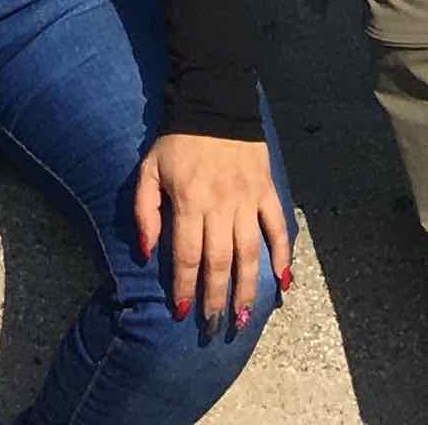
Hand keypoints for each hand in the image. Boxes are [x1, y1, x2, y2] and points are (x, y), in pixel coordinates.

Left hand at [134, 130, 290, 332]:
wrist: (214, 100)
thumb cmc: (177, 141)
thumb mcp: (149, 170)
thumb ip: (144, 212)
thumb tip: (147, 253)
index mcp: (190, 201)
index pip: (188, 256)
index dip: (185, 287)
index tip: (182, 313)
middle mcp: (221, 205)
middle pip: (219, 261)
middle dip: (216, 298)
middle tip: (213, 326)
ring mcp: (247, 198)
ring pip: (249, 252)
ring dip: (247, 288)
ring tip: (243, 317)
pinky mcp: (267, 189)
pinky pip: (277, 226)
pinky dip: (282, 254)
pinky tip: (283, 281)